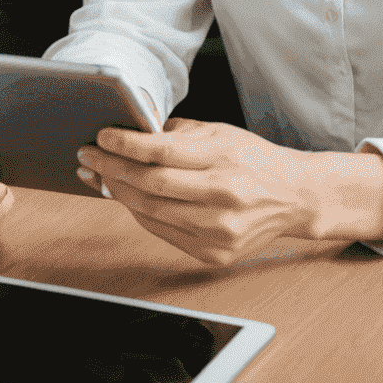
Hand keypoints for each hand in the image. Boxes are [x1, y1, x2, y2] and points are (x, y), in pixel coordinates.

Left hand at [75, 118, 305, 267]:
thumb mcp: (220, 132)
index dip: (125, 145)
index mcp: (224, 158)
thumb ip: (177, 132)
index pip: (162, 152)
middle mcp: (223, 197)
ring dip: (118, 193)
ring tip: (98, 176)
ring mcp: (219, 230)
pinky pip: (163, 232)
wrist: (294, 198)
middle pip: (152, 185)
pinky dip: (139, 214)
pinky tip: (125, 198)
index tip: (102, 137)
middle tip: (88, 156)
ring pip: (152, 212)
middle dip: (112, 169)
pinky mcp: (215, 254)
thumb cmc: (253, 159)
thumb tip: (132, 128)